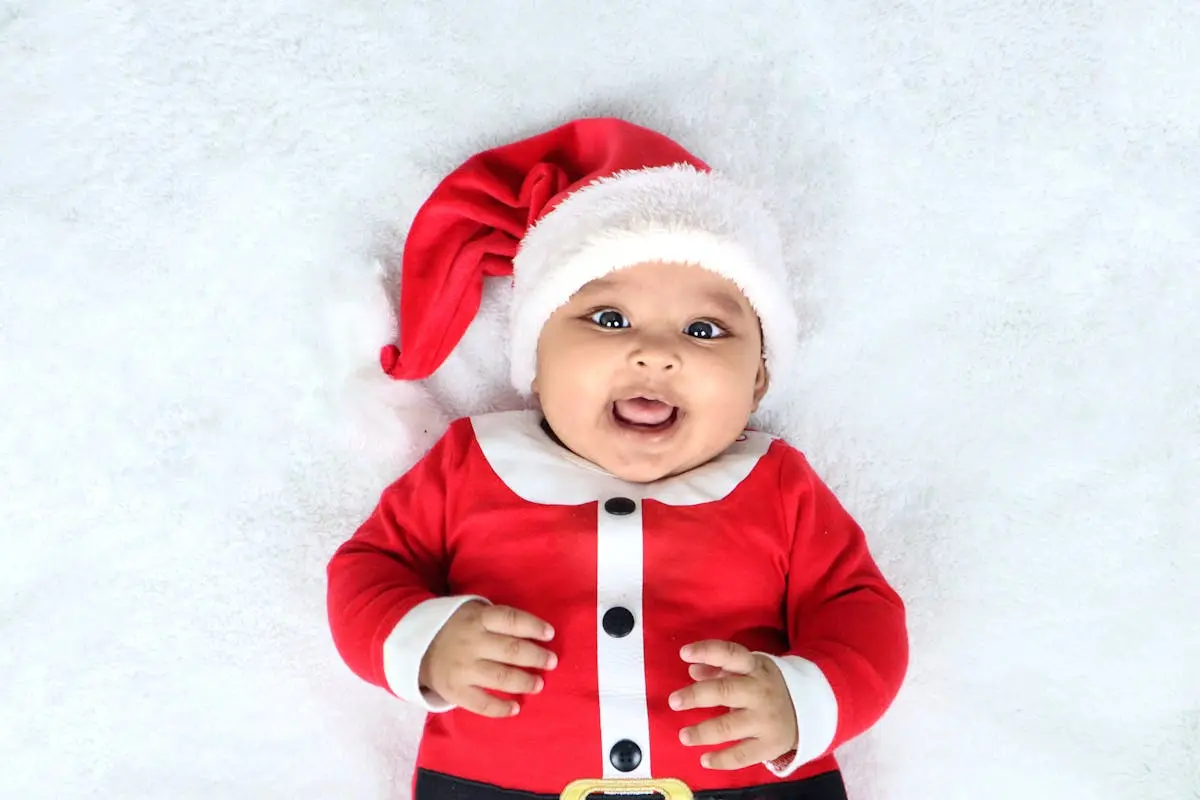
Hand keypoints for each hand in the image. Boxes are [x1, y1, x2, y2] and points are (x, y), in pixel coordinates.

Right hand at [419, 601, 556, 717]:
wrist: (417, 648)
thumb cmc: (457, 628)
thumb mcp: (473, 612)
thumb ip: (497, 620)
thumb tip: (535, 633)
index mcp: (478, 619)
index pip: (511, 620)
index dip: (533, 626)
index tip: (550, 634)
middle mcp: (471, 643)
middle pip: (511, 650)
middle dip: (536, 657)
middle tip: (551, 662)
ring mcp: (463, 669)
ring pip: (501, 678)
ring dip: (524, 682)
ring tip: (538, 684)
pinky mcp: (455, 691)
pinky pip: (482, 704)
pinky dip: (501, 708)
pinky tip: (516, 708)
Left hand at [668, 640, 797, 769]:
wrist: (808, 711)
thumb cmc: (767, 686)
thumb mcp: (749, 670)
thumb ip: (719, 669)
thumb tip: (692, 669)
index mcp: (755, 668)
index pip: (730, 654)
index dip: (707, 651)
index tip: (684, 653)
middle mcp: (760, 692)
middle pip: (725, 692)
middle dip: (696, 696)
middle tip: (674, 701)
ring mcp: (765, 720)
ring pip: (729, 727)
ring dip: (703, 732)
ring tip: (684, 736)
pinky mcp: (769, 745)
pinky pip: (742, 755)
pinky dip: (722, 760)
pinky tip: (704, 759)